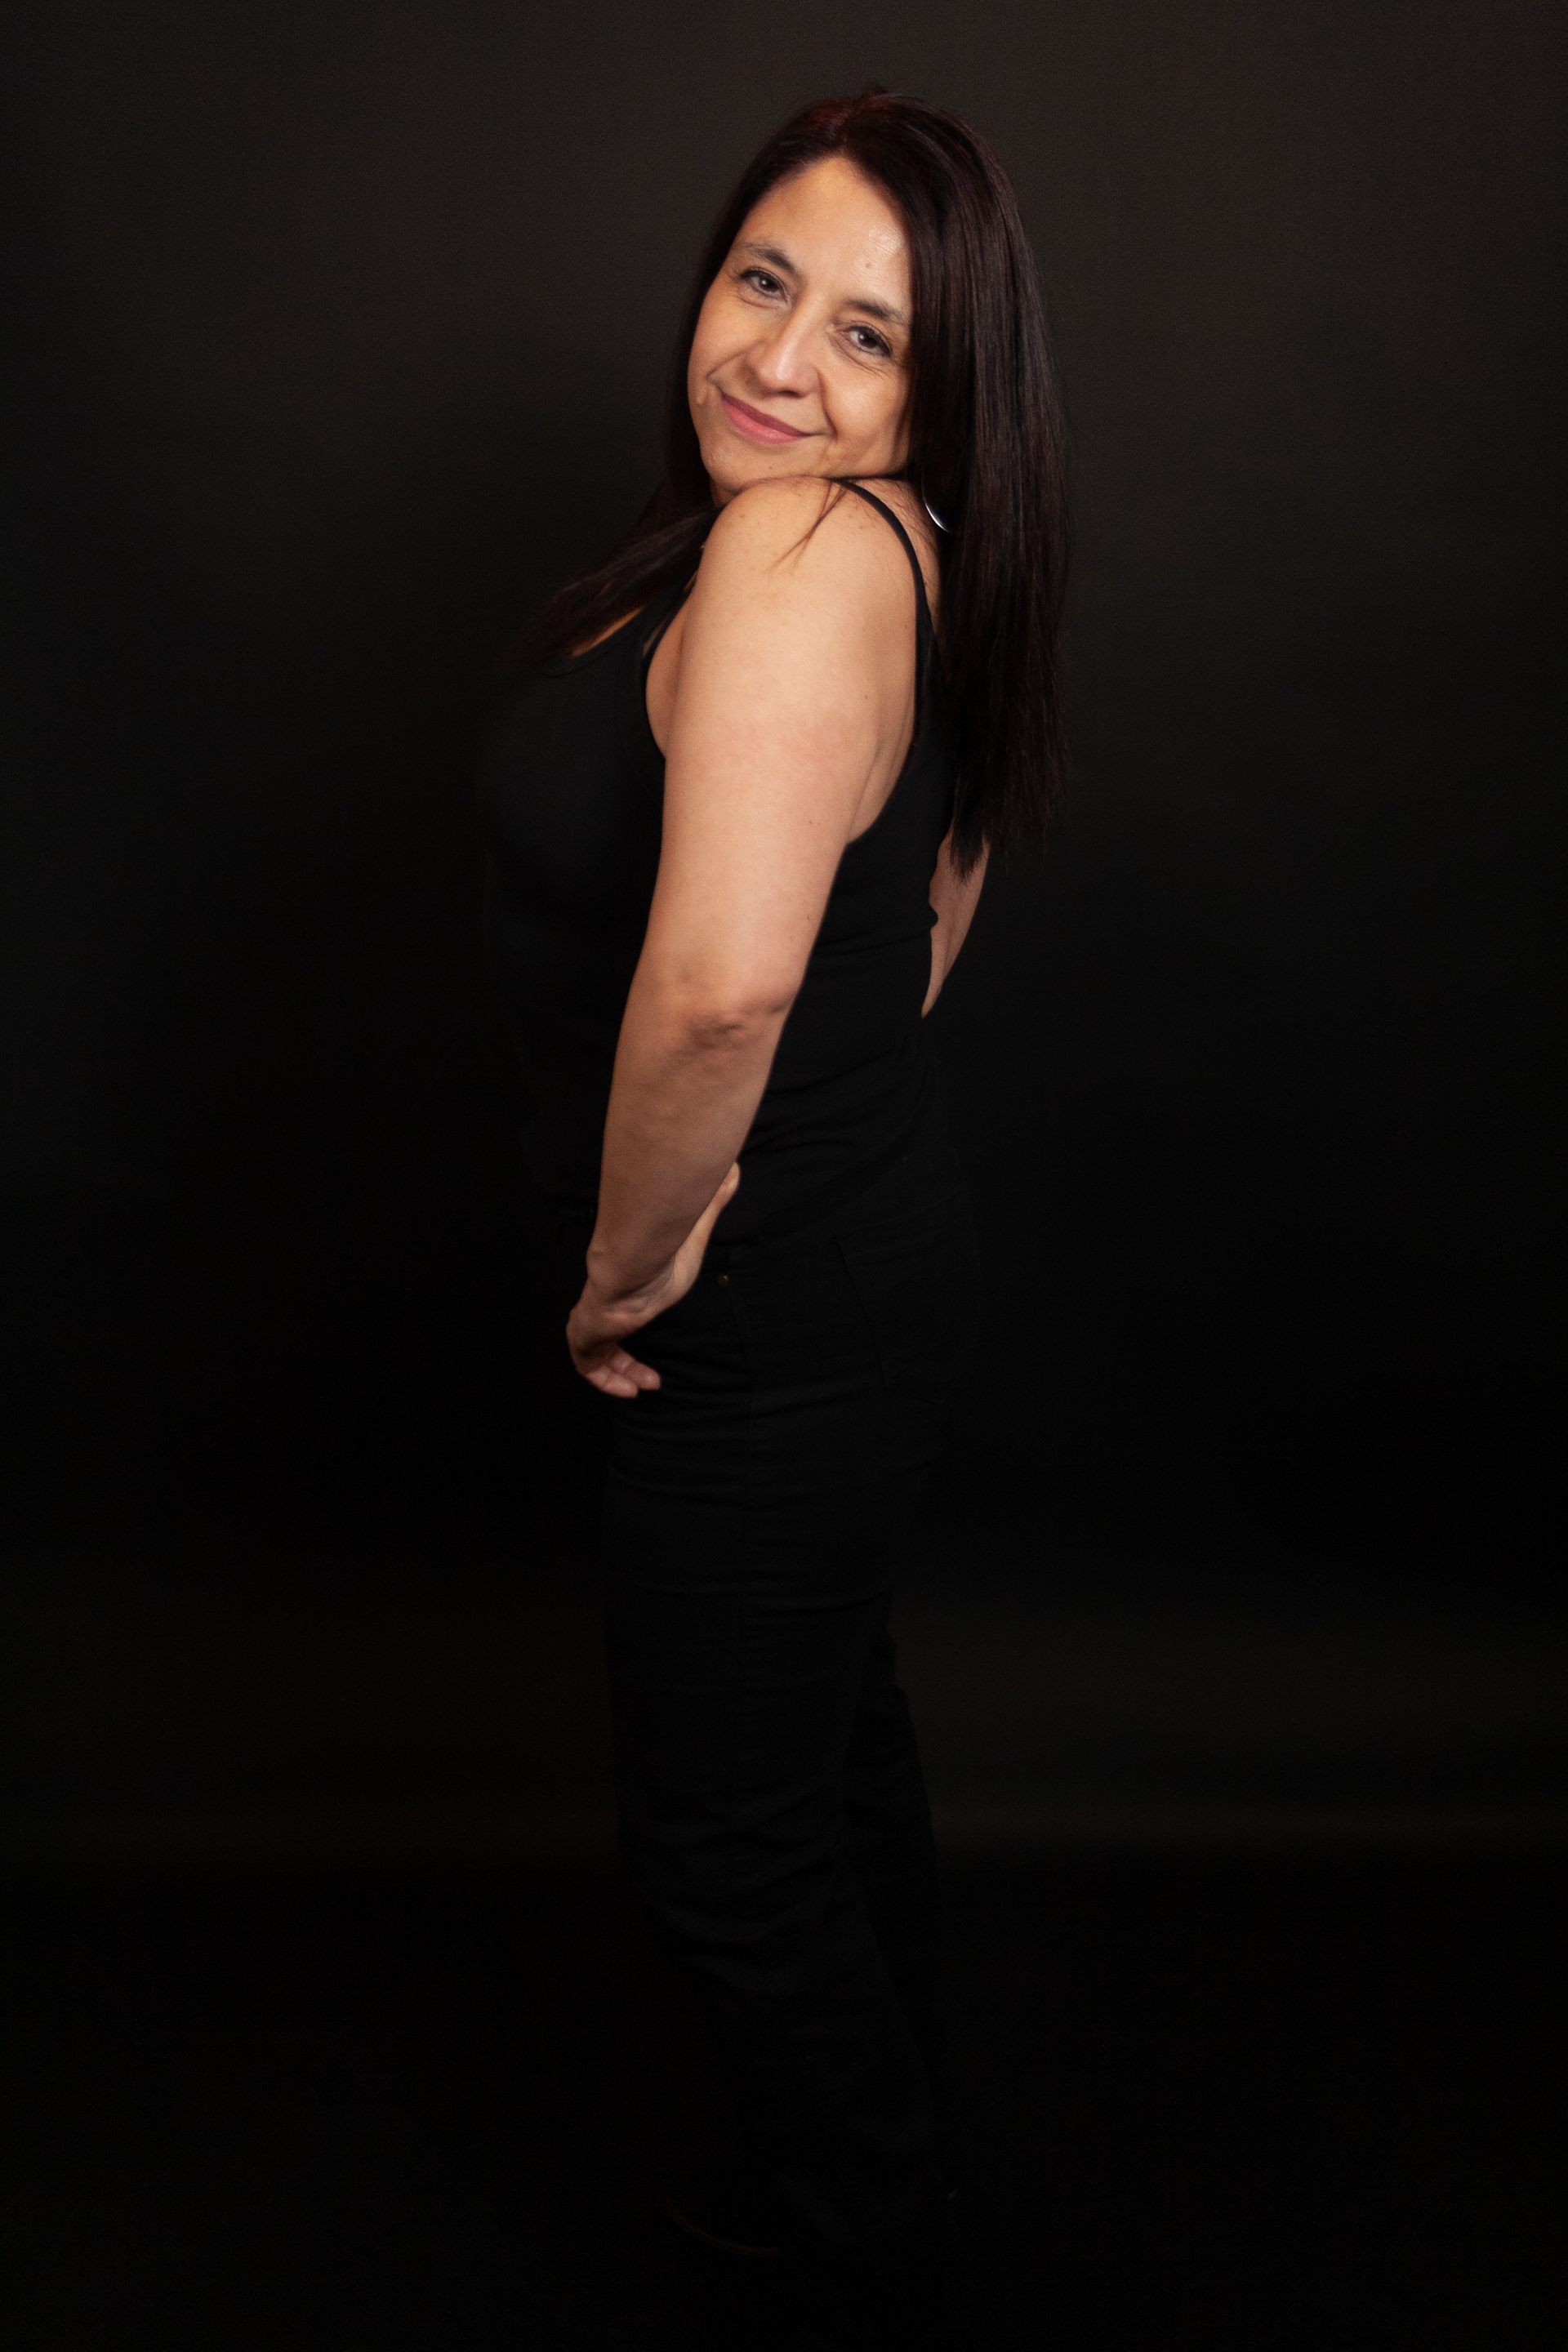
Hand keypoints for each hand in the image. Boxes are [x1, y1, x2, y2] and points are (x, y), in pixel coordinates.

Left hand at [565, 1163, 739, 1397]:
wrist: (632, 1256)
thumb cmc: (663, 1248)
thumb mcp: (694, 1233)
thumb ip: (710, 1206)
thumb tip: (732, 1172)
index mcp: (623, 1285)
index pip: (617, 1309)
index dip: (631, 1331)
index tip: (651, 1341)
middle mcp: (603, 1302)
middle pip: (602, 1337)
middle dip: (623, 1363)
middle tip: (647, 1380)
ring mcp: (592, 1318)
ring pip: (593, 1355)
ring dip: (616, 1375)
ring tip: (639, 1388)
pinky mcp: (588, 1332)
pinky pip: (588, 1365)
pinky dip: (604, 1380)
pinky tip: (627, 1388)